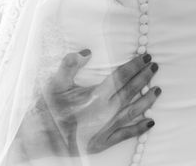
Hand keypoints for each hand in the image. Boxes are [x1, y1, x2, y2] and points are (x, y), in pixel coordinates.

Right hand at [41, 50, 159, 154]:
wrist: (38, 137)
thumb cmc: (47, 108)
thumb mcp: (55, 82)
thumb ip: (70, 64)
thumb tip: (87, 52)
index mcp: (95, 96)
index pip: (121, 77)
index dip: (134, 65)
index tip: (145, 57)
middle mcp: (105, 112)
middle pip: (130, 91)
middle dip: (144, 77)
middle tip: (154, 66)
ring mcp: (105, 129)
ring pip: (132, 112)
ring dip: (147, 100)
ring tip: (158, 90)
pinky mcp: (102, 143)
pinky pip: (126, 135)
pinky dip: (139, 128)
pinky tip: (150, 122)